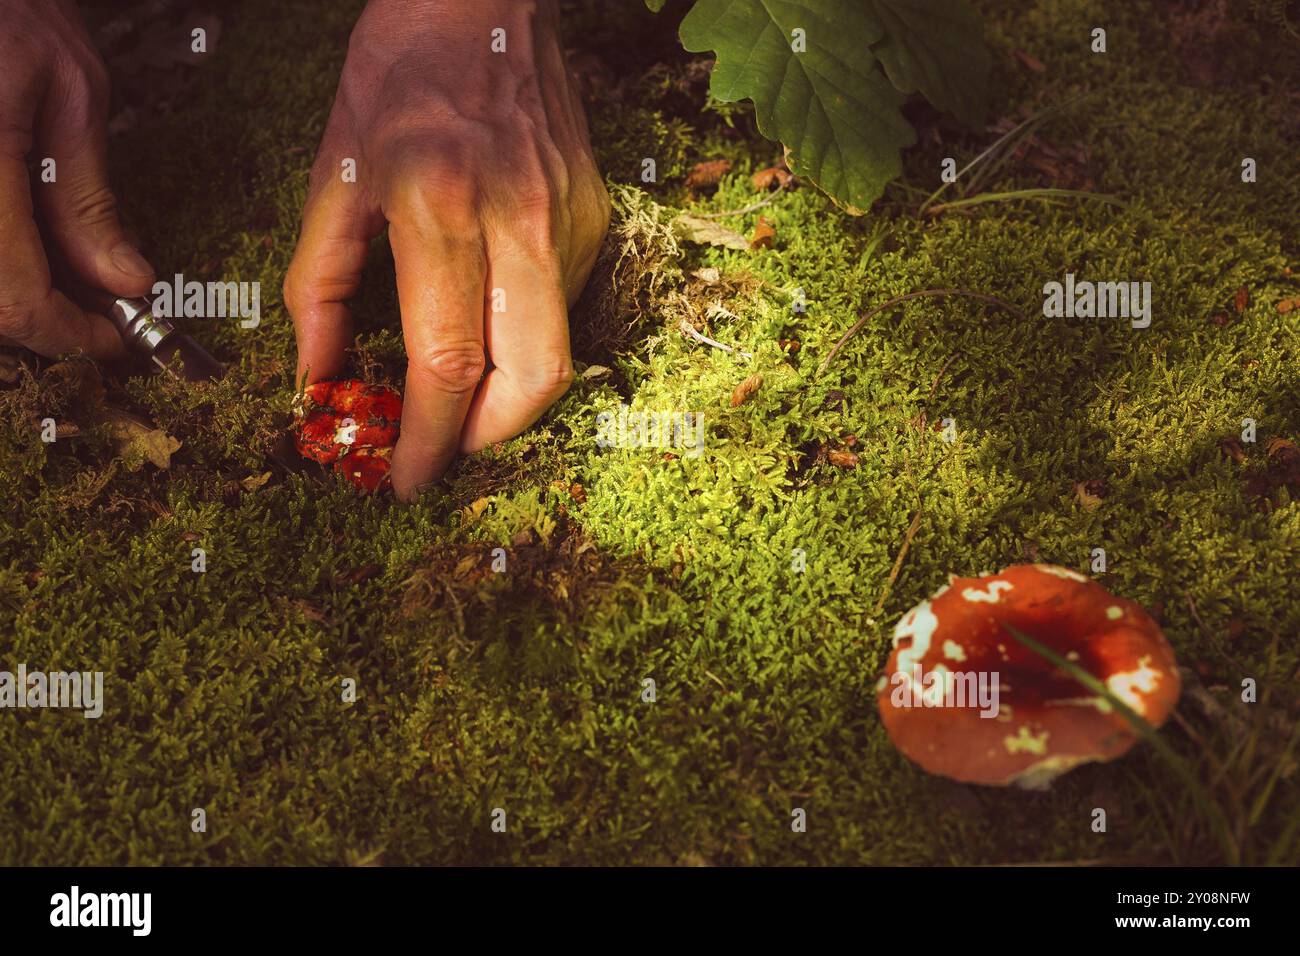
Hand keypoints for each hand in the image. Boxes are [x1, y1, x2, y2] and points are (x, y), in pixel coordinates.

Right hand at [0, 0, 154, 357]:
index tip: (119, 342)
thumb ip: (89, 197)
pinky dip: (4, 259)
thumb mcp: (70, 91)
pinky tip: (34, 242)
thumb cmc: (10, 7)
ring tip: (75, 273)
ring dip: (20, 291)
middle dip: (47, 317)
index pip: (14, 299)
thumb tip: (127, 281)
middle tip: (104, 311)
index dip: (70, 336)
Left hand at [285, 0, 610, 499]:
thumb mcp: (332, 176)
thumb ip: (321, 289)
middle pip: (533, 379)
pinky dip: (528, 335)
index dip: (427, 439)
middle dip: (488, 437)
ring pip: (560, 350)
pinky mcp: (596, 214)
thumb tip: (319, 381)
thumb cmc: (396, 77)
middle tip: (444, 446)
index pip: (446, 362)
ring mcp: (569, 217)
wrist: (483, 0)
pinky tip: (493, 315)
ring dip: (509, 393)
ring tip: (461, 391)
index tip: (404, 479)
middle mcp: (518, 218)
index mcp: (438, 206)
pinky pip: (567, 304)